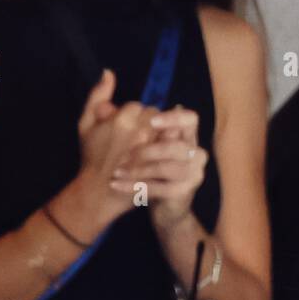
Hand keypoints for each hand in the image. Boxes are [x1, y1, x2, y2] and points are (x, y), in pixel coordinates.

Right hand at [74, 69, 159, 225]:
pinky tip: (157, 156)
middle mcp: (141, 130)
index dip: (131, 117)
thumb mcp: (85, 124)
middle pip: (155, 116)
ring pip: (165, 130)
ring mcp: (155, 146)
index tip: (123, 130)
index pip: (138, 107)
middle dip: (147, 125)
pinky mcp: (163, 159)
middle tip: (134, 139)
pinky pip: (171, 146)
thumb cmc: (91, 156)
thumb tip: (108, 72)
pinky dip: (166, 149)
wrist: (99, 190)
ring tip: (145, 147)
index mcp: (122, 118)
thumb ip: (97, 96)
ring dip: (158, 136)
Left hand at [109, 104, 206, 229]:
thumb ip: (119, 118)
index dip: (174, 118)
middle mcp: (194, 152)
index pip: (190, 119)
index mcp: (184, 134)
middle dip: (148, 151)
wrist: (153, 201)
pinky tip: (117, 185)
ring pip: (168, 168)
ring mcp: (192, 173)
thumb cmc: (141, 165)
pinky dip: (136, 186)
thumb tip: (104, 98)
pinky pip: (160, 188)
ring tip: (117, 172)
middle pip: (178, 146)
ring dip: (139, 170)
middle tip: (122, 156)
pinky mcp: (183, 192)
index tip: (152, 121)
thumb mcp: (129, 139)